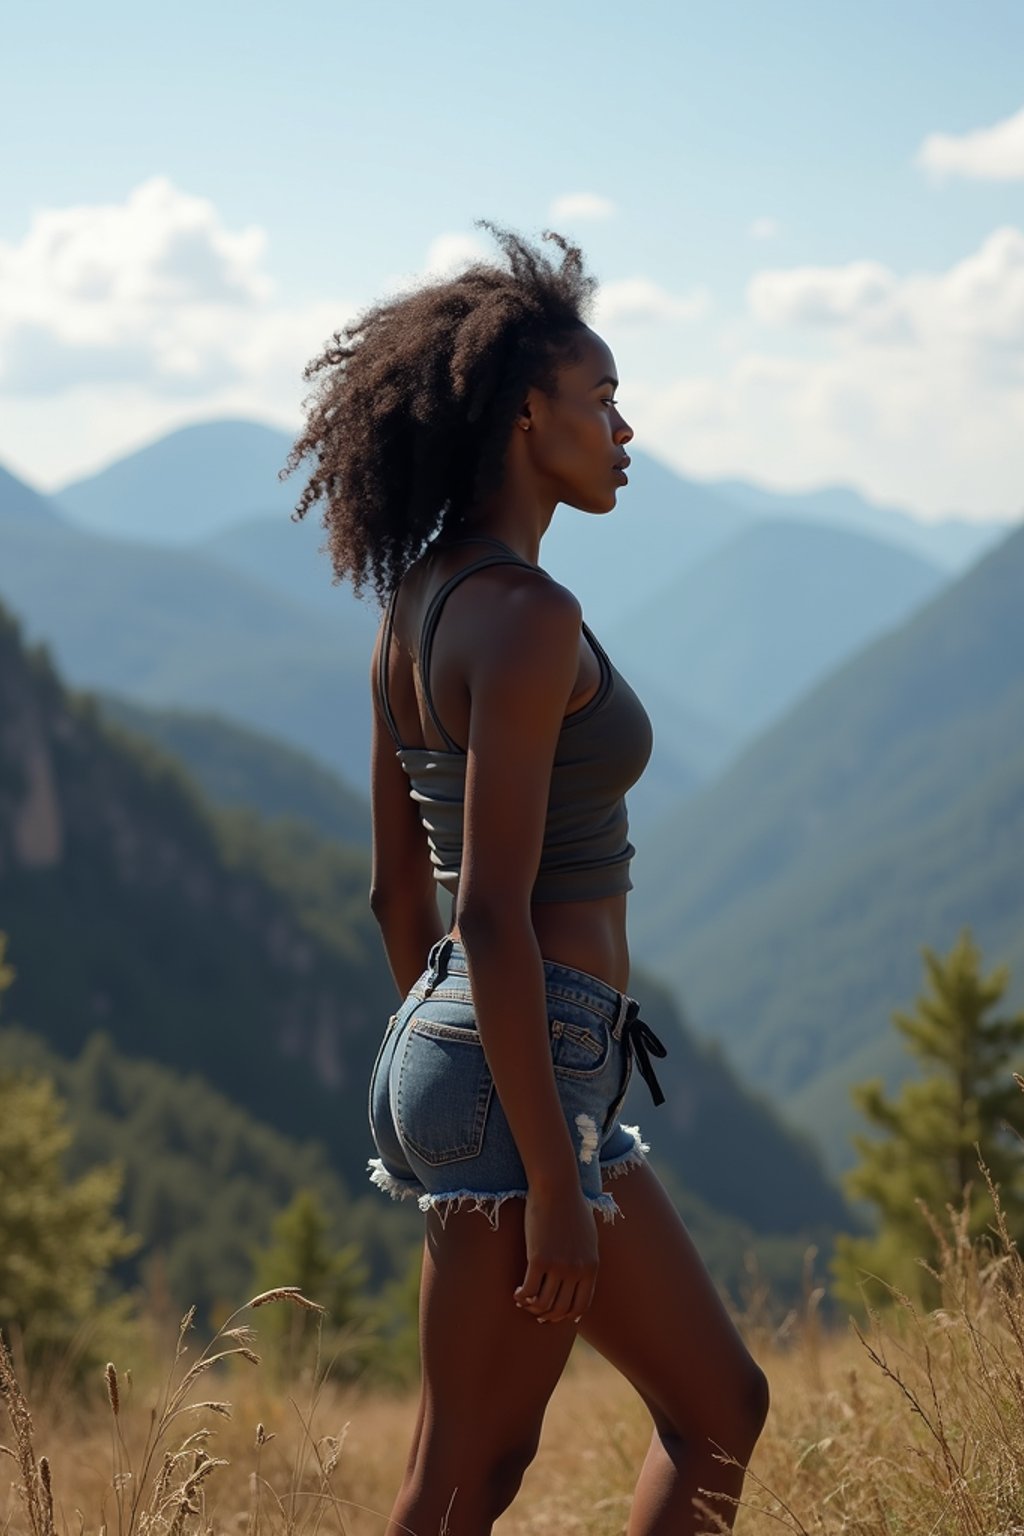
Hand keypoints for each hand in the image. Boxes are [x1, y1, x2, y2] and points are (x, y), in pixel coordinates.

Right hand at [514, 1183, 598, 1324]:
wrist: (557, 1186)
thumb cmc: (571, 1205)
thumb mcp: (588, 1235)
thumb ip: (587, 1257)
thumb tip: (583, 1273)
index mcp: (591, 1266)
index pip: (581, 1305)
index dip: (567, 1315)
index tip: (556, 1315)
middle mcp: (577, 1270)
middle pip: (561, 1308)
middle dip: (548, 1315)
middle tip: (536, 1312)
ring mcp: (558, 1266)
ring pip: (544, 1303)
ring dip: (532, 1307)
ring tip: (524, 1300)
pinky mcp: (538, 1259)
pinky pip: (529, 1291)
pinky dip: (522, 1297)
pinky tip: (517, 1293)